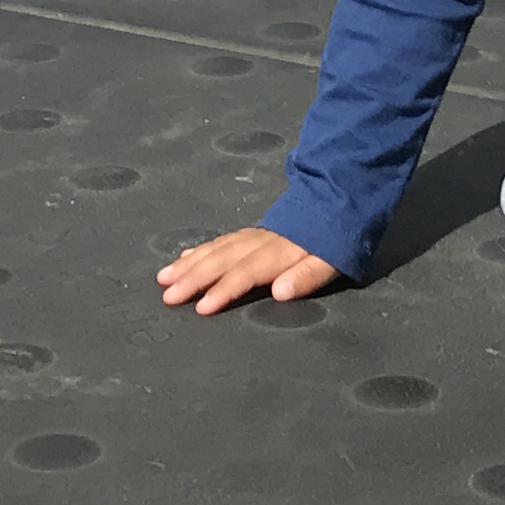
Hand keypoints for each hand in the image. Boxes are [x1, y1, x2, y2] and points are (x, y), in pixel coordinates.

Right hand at [157, 226, 341, 314]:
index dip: (224, 290)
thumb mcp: (334, 259)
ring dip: (189, 264)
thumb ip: (308, 276)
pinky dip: (200, 250)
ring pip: (216, 249)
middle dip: (193, 278)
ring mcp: (253, 235)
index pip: (246, 272)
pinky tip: (186, 257)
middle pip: (222, 260)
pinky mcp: (252, 233)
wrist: (339, 197)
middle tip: (167, 294)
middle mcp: (260, 241)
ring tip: (165, 277)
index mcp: (280, 252)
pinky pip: (220, 241)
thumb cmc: (338, 237)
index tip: (201, 307)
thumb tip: (281, 291)